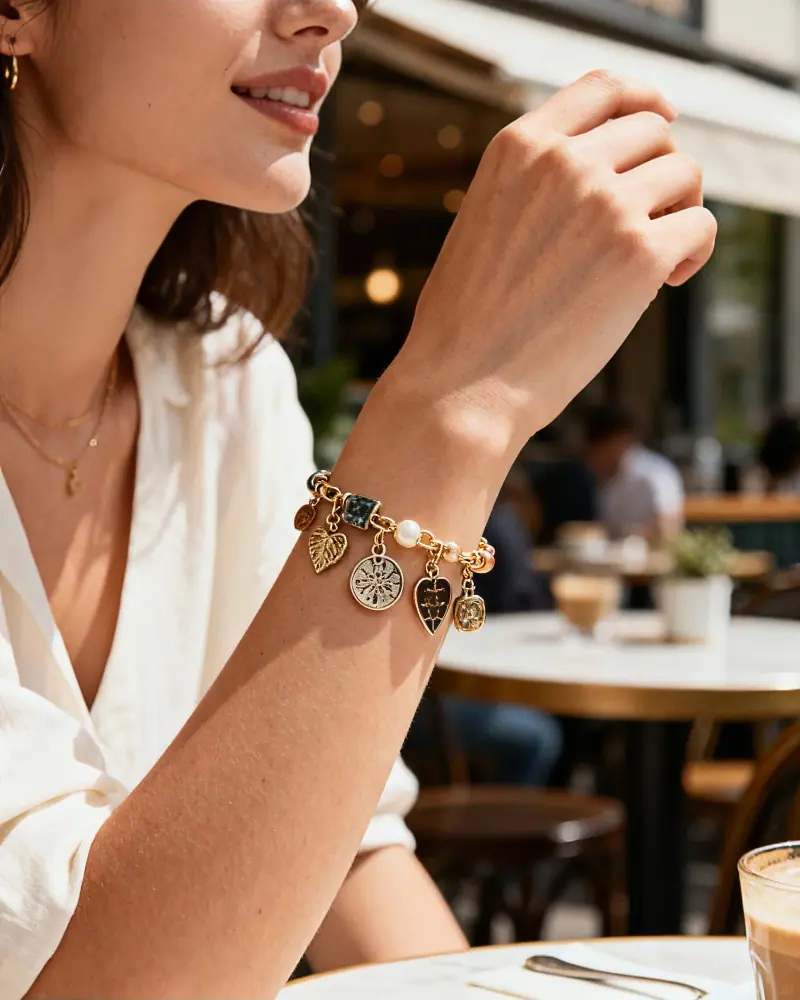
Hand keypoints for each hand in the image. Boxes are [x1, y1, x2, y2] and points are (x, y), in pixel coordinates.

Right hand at [398, 71, 715, 441]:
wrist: (463, 386)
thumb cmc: (466, 323)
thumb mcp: (484, 223)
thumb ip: (536, 186)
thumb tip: (605, 179)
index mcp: (519, 148)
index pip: (603, 89)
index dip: (643, 101)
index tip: (660, 123)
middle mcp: (564, 163)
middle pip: (654, 131)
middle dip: (660, 171)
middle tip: (649, 222)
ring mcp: (604, 204)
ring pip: (684, 173)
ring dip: (681, 209)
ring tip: (656, 257)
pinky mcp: (639, 254)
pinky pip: (700, 225)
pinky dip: (694, 251)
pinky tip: (667, 281)